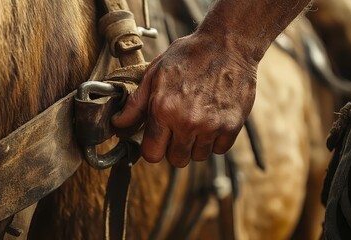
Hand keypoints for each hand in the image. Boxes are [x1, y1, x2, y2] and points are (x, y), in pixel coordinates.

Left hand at [112, 32, 256, 166]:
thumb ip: (136, 104)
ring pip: (198, 156)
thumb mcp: (155, 74)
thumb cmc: (189, 56)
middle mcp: (187, 122)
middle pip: (176, 160)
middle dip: (174, 148)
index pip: (152, 154)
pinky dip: (215, 139)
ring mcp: (211, 125)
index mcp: (163, 110)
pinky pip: (219, 149)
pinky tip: (212, 120)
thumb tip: (118, 124)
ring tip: (197, 120)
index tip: (158, 139)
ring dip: (195, 144)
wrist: (227, 44)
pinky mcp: (232, 126)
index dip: (153, 148)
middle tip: (178, 128)